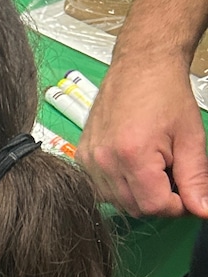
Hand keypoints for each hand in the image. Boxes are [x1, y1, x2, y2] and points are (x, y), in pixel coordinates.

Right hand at [78, 55, 207, 216]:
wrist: (140, 66)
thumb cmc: (165, 94)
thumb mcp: (191, 138)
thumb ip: (196, 179)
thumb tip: (203, 210)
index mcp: (132, 155)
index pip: (154, 207)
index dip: (176, 205)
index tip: (186, 190)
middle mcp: (103, 160)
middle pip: (134, 208)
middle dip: (158, 199)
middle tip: (172, 174)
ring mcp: (89, 159)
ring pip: (117, 202)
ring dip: (138, 193)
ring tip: (152, 166)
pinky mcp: (81, 157)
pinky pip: (102, 188)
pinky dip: (120, 184)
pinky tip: (133, 164)